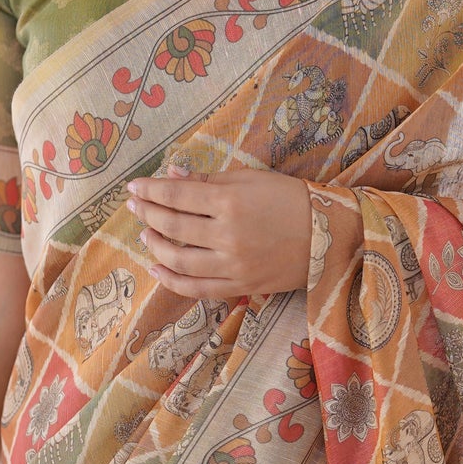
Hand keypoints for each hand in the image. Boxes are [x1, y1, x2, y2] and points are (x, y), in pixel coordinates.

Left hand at [127, 170, 312, 298]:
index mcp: (230, 202)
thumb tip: (172, 175)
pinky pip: (197, 288)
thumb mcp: (250, 179)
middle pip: (173, 226)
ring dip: (156, 246)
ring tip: (146, 235)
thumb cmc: (290, 199)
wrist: (329, 235)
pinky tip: (158, 269)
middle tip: (134, 206)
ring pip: (179, 260)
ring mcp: (233, 265)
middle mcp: (228, 235)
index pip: (177, 196)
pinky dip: (172, 281)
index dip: (151, 190)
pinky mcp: (240, 286)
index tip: (133, 187)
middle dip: (147, 214)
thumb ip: (208, 181)